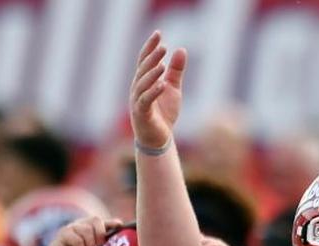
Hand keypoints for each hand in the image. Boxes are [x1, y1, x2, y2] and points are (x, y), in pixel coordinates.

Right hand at [46, 217, 124, 245]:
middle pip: (96, 220)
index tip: (120, 225)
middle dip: (101, 234)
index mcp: (92, 228)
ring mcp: (72, 227)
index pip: (104, 222)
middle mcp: (82, 224)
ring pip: (86, 230)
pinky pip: (77, 239)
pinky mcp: (63, 233)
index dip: (112, 223)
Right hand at [129, 30, 186, 149]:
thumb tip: (181, 49)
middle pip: (143, 69)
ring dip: (153, 73)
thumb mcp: (173, 89)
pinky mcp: (142, 114)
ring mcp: (137, 101)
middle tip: (163, 46)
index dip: (150, 47)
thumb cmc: (164, 113)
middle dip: (152, 57)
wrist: (159, 139)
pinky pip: (146, 101)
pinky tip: (162, 84)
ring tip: (163, 64)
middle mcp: (137, 88)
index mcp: (143, 81)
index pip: (145, 60)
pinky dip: (154, 92)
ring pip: (143, 84)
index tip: (158, 33)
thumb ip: (176, 71)